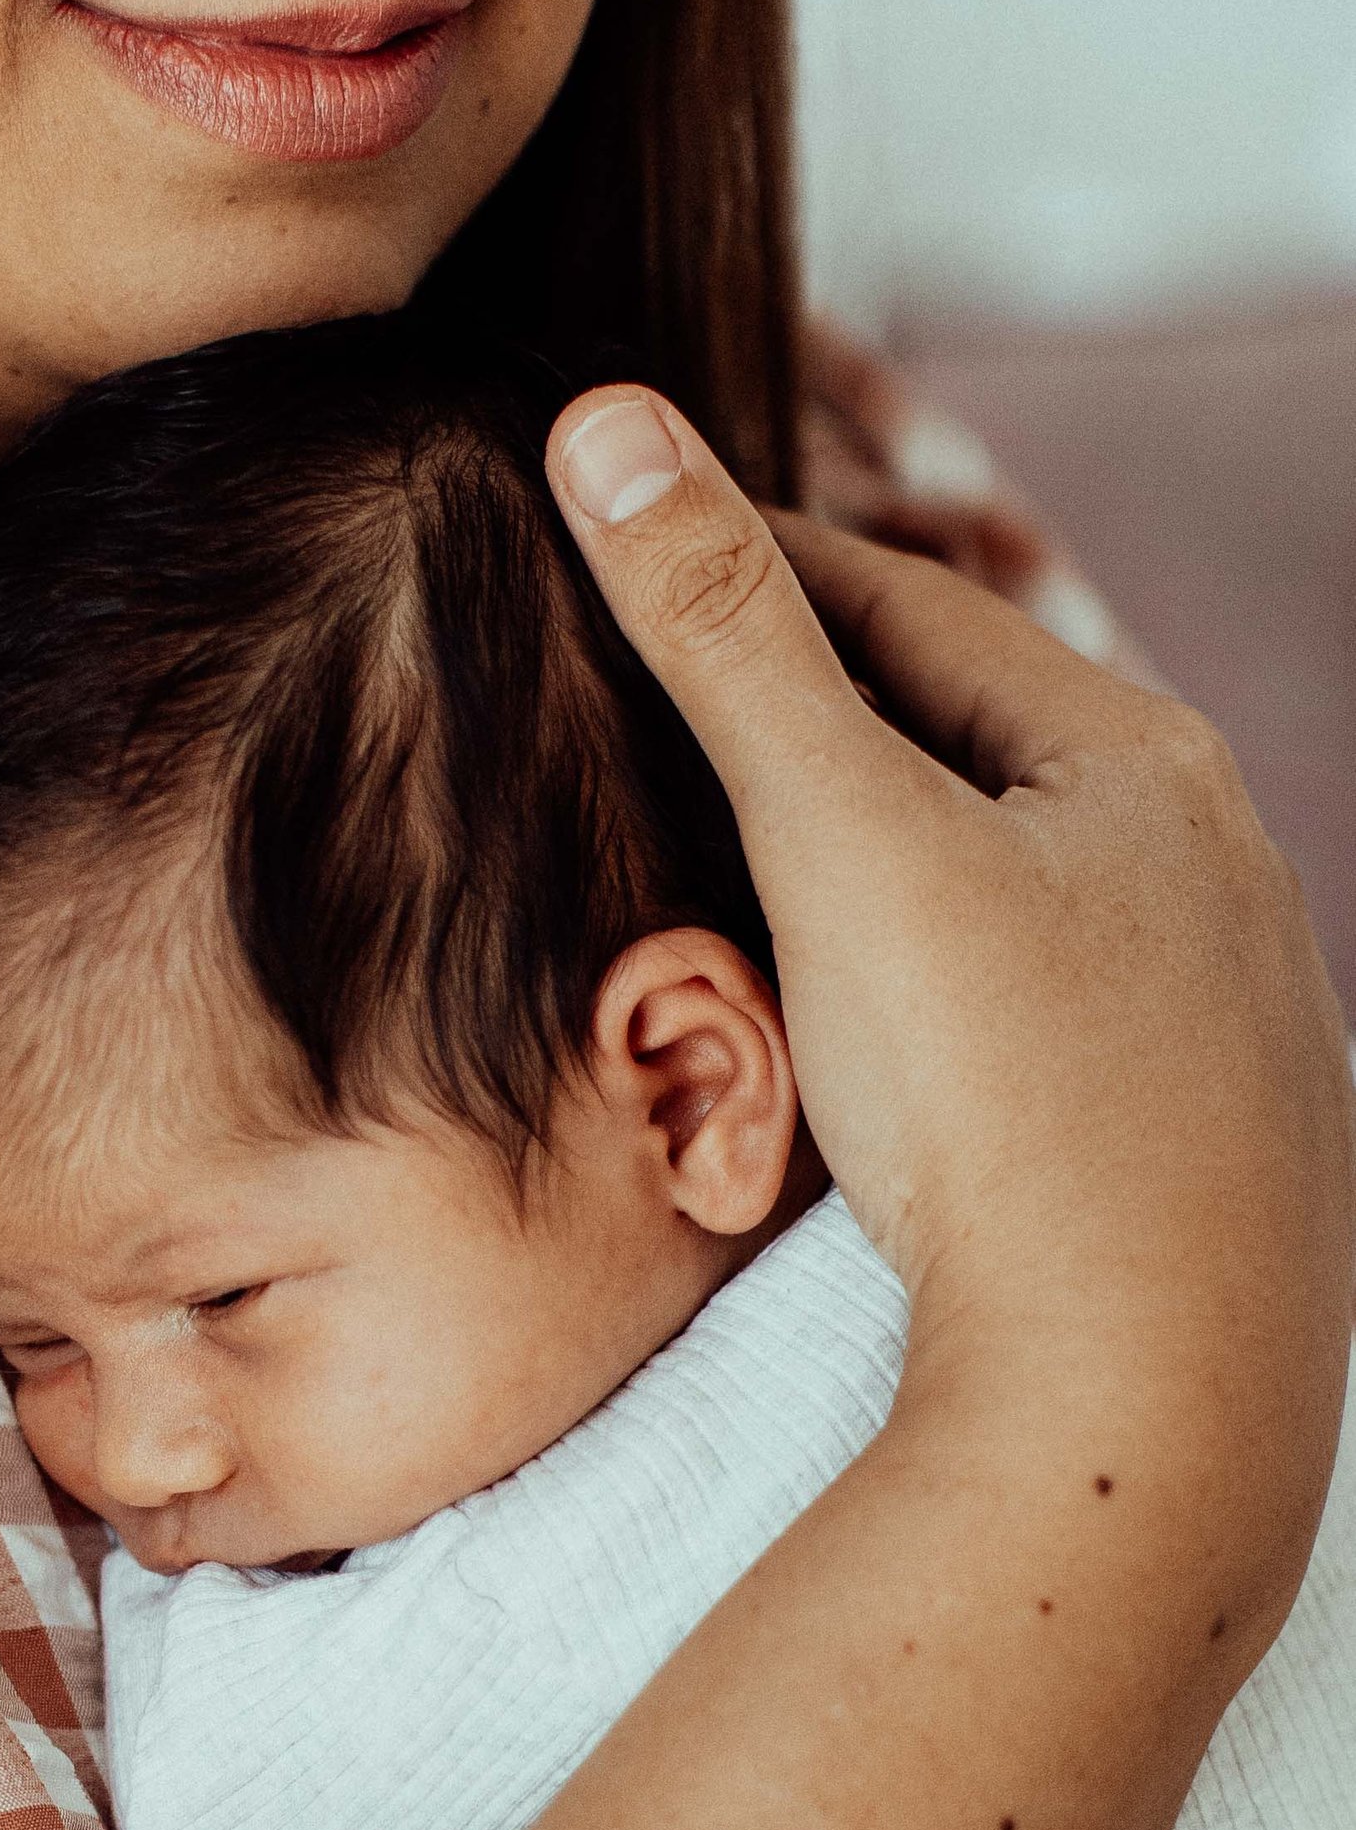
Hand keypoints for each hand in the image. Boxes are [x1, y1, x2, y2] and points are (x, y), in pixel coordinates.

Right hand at [546, 391, 1351, 1638]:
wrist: (1140, 1408)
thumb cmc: (1000, 1108)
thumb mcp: (837, 840)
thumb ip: (718, 635)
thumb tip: (601, 420)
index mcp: (1141, 761)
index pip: (905, 609)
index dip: (748, 566)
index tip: (622, 547)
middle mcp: (1215, 869)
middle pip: (971, 742)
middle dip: (820, 712)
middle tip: (663, 693)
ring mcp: (1228, 1015)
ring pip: (1020, 885)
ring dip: (892, 856)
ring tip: (757, 861)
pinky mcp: (1207, 1144)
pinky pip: (1052, 1011)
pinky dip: (950, 984)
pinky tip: (893, 1032)